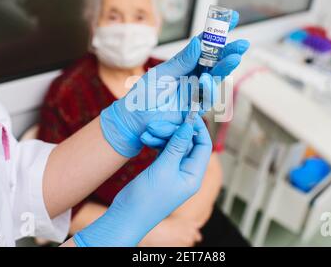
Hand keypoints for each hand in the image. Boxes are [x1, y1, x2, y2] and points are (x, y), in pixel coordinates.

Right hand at [73, 115, 211, 246]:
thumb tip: (189, 125)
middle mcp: (186, 173)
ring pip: (174, 146)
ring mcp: (173, 172)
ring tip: (149, 131)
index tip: (188, 115)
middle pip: (189, 144)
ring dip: (164, 136)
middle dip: (176, 131)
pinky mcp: (161, 171)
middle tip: (162, 122)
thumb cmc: (148, 198)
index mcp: (194, 175)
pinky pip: (164, 151)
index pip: (204, 146)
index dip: (198, 129)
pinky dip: (157, 144)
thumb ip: (177, 146)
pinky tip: (146, 139)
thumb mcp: (164, 169)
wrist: (127, 215)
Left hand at [100, 11, 249, 156]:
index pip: (204, 44)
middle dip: (229, 52)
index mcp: (185, 63)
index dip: (217, 32)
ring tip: (235, 58)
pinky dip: (208, 88)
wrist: (136, 119)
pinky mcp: (195, 109)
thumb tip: (198, 42)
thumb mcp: (162, 74)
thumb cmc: (144, 95)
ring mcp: (195, 92)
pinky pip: (206, 98)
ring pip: (215, 78)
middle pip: (215, 61)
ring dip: (225, 68)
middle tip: (242, 43)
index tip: (233, 18)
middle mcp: (193, 76)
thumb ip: (182, 61)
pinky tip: (207, 79)